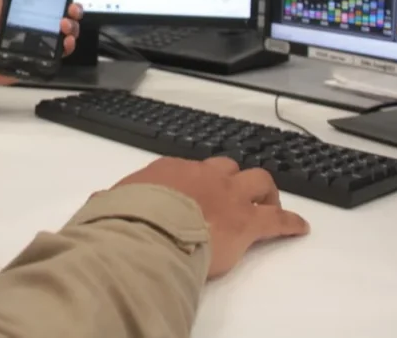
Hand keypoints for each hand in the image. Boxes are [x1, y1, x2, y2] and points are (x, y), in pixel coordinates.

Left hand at [0, 0, 88, 86]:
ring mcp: (43, 39)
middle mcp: (38, 20)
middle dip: (75, 4)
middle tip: (72, 4)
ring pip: (69, 28)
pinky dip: (70, 44)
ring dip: (74, 23)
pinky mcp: (43, 56)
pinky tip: (66, 39)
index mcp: (28, 4)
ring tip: (64, 22)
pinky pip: (64, 50)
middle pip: (67, 9)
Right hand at [115, 157, 308, 278]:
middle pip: (227, 167)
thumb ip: (108, 200)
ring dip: (266, 191)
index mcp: (170, 171)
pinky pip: (277, 219)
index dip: (195, 181)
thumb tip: (96, 202)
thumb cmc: (127, 218)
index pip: (188, 170)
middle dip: (234, 178)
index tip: (195, 192)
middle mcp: (203, 176)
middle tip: (239, 194)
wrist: (150, 230)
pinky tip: (300, 228)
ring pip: (258, 180)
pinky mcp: (247, 222)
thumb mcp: (110, 203)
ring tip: (270, 202)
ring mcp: (229, 195)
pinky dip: (290, 223)